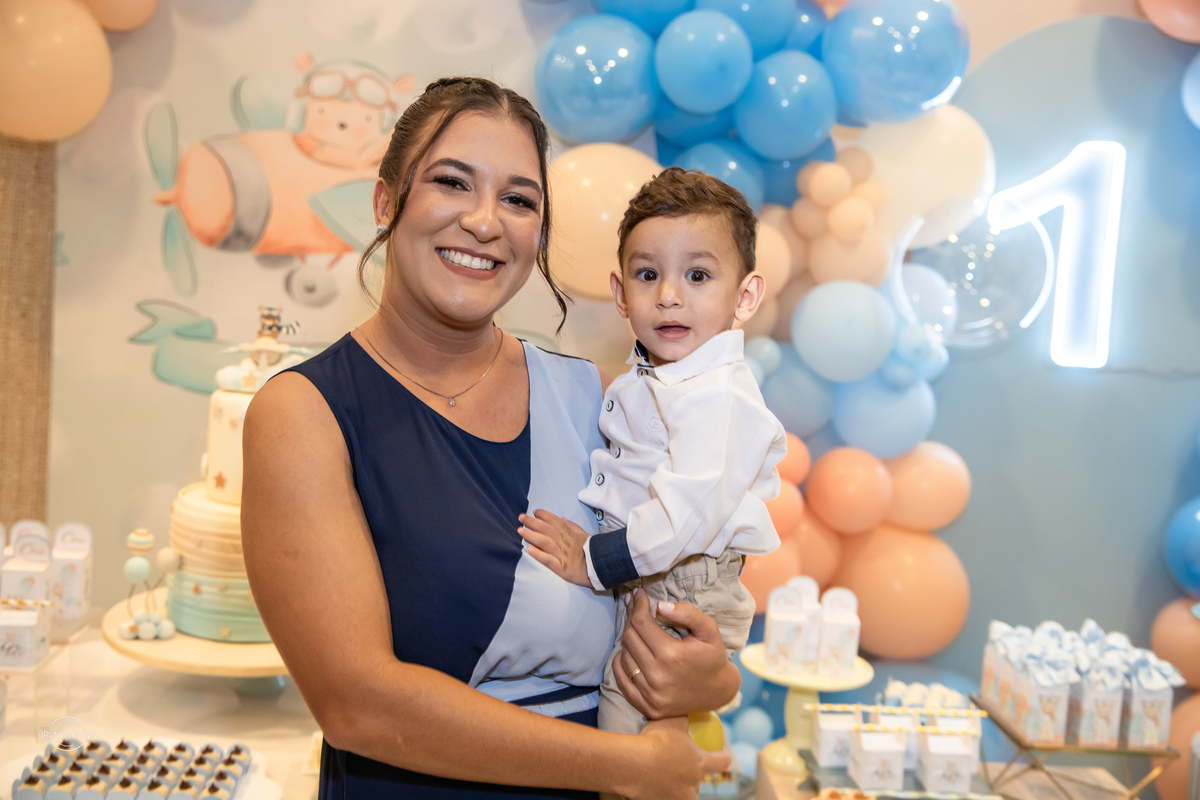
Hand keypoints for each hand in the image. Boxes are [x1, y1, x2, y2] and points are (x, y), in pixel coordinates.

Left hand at [518, 510, 590, 586]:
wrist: (602, 568)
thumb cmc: (594, 553)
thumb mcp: (585, 536)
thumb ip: (572, 527)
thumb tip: (562, 518)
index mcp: (570, 535)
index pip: (555, 521)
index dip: (544, 515)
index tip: (534, 512)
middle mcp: (564, 543)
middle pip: (546, 529)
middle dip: (532, 522)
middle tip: (521, 517)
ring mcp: (563, 555)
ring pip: (545, 542)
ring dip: (532, 536)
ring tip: (521, 531)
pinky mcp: (562, 568)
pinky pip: (549, 561)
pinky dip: (539, 555)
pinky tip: (530, 550)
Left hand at [615, 590, 740, 719]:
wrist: (717, 692)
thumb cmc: (712, 656)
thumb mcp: (708, 630)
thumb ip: (687, 613)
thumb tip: (659, 605)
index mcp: (671, 654)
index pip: (640, 622)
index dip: (637, 605)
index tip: (638, 594)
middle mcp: (657, 676)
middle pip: (629, 637)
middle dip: (631, 618)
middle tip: (636, 607)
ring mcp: (649, 694)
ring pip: (623, 656)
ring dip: (628, 639)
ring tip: (638, 630)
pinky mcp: (645, 705)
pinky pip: (621, 678)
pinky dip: (621, 662)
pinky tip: (630, 651)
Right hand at [617, 717, 730, 799]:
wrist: (632, 765)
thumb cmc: (656, 741)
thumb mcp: (674, 721)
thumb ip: (684, 717)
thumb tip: (689, 708)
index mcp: (700, 763)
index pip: (721, 762)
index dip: (723, 758)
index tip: (724, 756)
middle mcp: (693, 784)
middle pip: (697, 779)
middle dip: (690, 771)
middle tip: (676, 760)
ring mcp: (678, 797)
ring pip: (681, 789)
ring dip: (675, 781)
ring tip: (659, 771)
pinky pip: (663, 794)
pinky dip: (658, 787)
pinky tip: (648, 777)